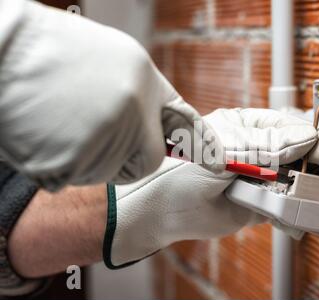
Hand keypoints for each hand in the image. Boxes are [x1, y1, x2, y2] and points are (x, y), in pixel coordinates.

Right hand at [0, 0, 221, 189]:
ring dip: (89, 156)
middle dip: (127, 156)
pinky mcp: (70, 163)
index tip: (219, 164)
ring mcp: (102, 139)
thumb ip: (141, 94)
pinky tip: (46, 133)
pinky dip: (62, 163)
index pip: (185, 125)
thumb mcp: (111, 58)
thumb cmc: (50, 52)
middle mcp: (130, 110)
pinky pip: (76, 177)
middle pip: (145, 161)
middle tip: (95, 131)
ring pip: (108, 172)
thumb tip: (163, 122)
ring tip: (62, 121)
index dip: (202, 148)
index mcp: (143, 80)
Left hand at [105, 108, 318, 268]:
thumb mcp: (224, 153)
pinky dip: (296, 209)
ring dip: (307, 185)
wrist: (162, 212)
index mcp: (246, 127)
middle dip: (311, 160)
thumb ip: (265, 148)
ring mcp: (261, 178)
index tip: (317, 146)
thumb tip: (305, 138)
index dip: (304, 133)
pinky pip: (287, 205)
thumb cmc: (183, 172)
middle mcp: (257, 152)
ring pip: (296, 179)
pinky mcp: (261, 205)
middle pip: (297, 151)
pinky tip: (299, 210)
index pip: (285, 124)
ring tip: (313, 190)